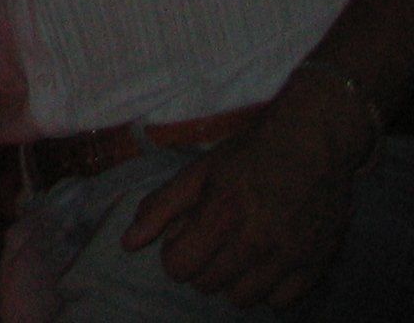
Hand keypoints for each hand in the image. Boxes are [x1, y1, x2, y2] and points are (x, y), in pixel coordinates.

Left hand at [119, 77, 366, 308]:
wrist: (314, 143)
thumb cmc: (249, 155)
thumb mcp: (198, 171)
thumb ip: (160, 207)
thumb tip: (128, 244)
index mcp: (221, 213)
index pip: (180, 267)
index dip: (176, 256)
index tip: (185, 242)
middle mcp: (257, 240)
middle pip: (209, 284)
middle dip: (202, 266)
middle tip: (214, 243)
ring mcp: (290, 256)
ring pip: (243, 298)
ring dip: (233, 281)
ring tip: (239, 254)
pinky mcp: (318, 264)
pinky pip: (281, 302)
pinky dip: (269, 289)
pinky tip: (267, 264)